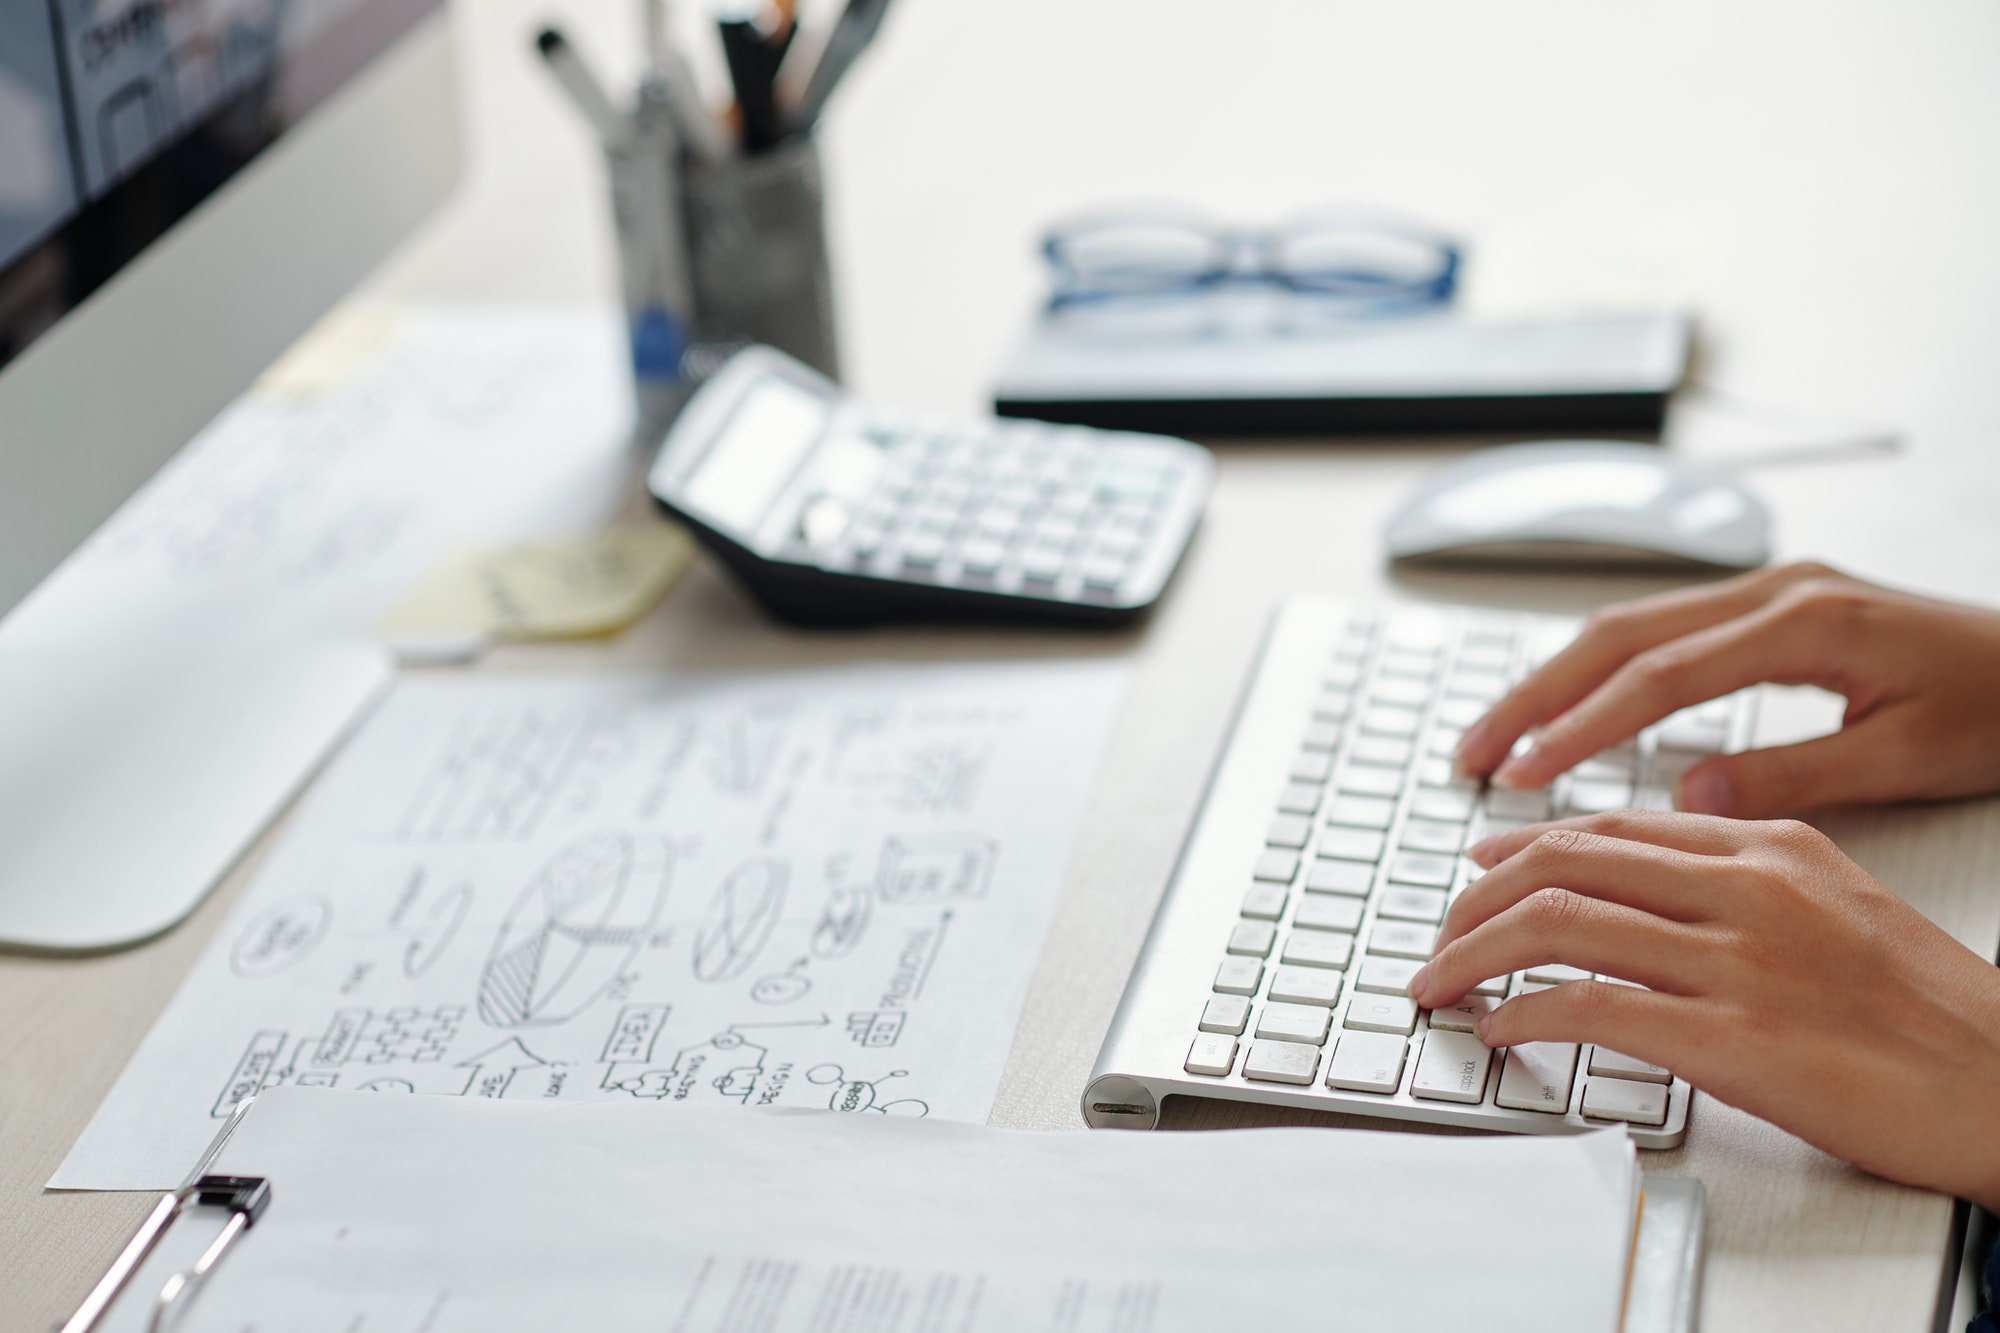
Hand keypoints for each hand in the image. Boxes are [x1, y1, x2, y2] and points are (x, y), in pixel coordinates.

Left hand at [1408, 810, 1999, 1207]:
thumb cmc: (1932, 1013)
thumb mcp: (1837, 906)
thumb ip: (1745, 880)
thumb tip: (1650, 884)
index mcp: (1770, 848)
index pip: (1612, 827)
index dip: (1525, 847)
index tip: (1479, 870)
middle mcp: (1746, 888)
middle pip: (1563, 862)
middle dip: (1475, 898)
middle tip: (1438, 934)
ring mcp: (1738, 962)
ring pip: (1556, 924)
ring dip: (1472, 954)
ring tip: (1439, 982)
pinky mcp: (1734, 1040)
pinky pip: (1588, 1009)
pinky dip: (1522, 1016)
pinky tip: (1499, 1031)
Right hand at [1452, 562, 1999, 818]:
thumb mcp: (1910, 756)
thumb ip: (1794, 774)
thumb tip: (1689, 797)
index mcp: (1807, 621)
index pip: (1660, 677)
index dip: (1581, 728)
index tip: (1524, 775)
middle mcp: (1777, 591)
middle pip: (1617, 635)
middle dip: (1534, 697)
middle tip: (1473, 755)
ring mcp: (1770, 590)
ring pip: (1627, 626)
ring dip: (1554, 682)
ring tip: (1498, 739)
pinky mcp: (1771, 606)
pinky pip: (1658, 632)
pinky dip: (1600, 674)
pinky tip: (1569, 710)